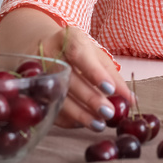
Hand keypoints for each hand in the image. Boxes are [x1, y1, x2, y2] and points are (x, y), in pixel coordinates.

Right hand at [0, 8, 134, 130]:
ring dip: (80, 113)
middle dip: (90, 98)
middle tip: (108, 112)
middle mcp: (48, 52)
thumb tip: (130, 100)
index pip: (79, 53)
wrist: (43, 48)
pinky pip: (50, 107)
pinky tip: (82, 123)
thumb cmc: (77, 53)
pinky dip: (68, 118)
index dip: (94, 72)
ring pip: (58, 96)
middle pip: (69, 77)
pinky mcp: (32, 89)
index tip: (110, 89)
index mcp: (67, 38)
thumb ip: (112, 75)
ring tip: (99, 124)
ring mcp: (37, 71)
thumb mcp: (95, 55)